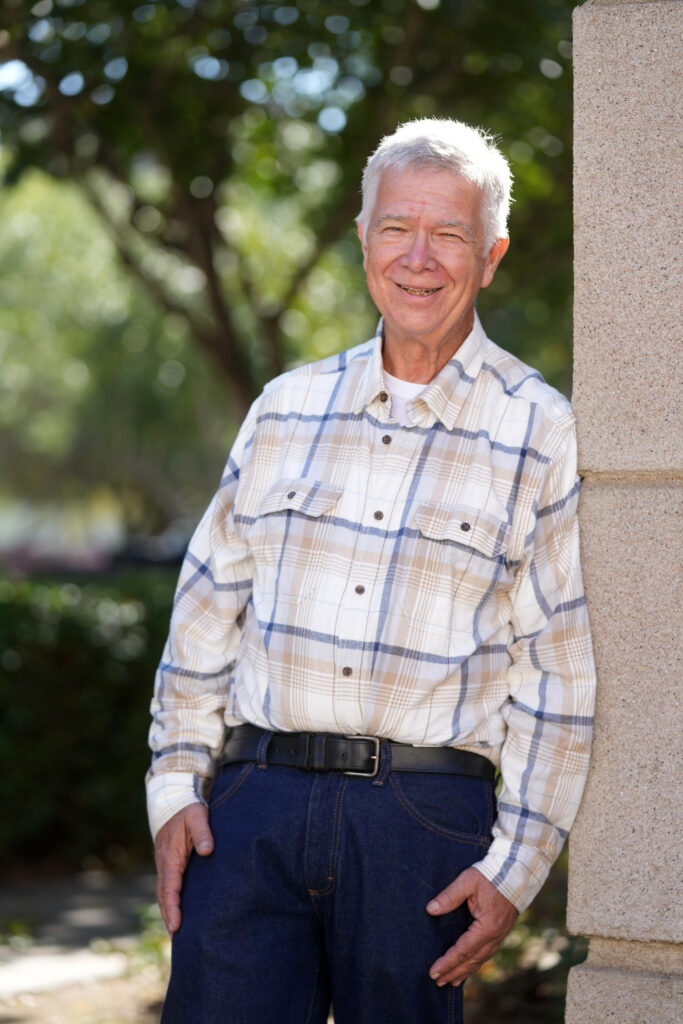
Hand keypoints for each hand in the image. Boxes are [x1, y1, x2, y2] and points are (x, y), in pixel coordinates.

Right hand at [154, 803, 213, 934]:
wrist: (173, 800)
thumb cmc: (187, 809)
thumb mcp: (197, 816)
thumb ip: (204, 832)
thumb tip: (208, 851)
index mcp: (171, 856)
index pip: (171, 887)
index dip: (173, 907)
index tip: (176, 925)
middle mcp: (165, 863)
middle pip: (164, 895)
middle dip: (169, 916)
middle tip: (176, 937)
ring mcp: (165, 864)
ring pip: (164, 892)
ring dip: (168, 910)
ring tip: (176, 931)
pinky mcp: (170, 863)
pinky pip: (168, 885)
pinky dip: (170, 900)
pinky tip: (177, 910)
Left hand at [426, 866, 517, 986]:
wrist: (517, 872)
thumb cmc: (491, 875)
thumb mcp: (468, 881)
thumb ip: (449, 896)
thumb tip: (430, 910)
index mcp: (487, 927)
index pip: (463, 950)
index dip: (448, 962)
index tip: (434, 972)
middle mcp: (495, 935)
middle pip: (472, 960)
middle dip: (454, 972)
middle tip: (437, 982)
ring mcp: (500, 935)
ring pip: (481, 959)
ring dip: (465, 971)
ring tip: (451, 981)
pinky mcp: (500, 931)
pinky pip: (486, 952)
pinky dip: (475, 962)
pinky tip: (469, 966)